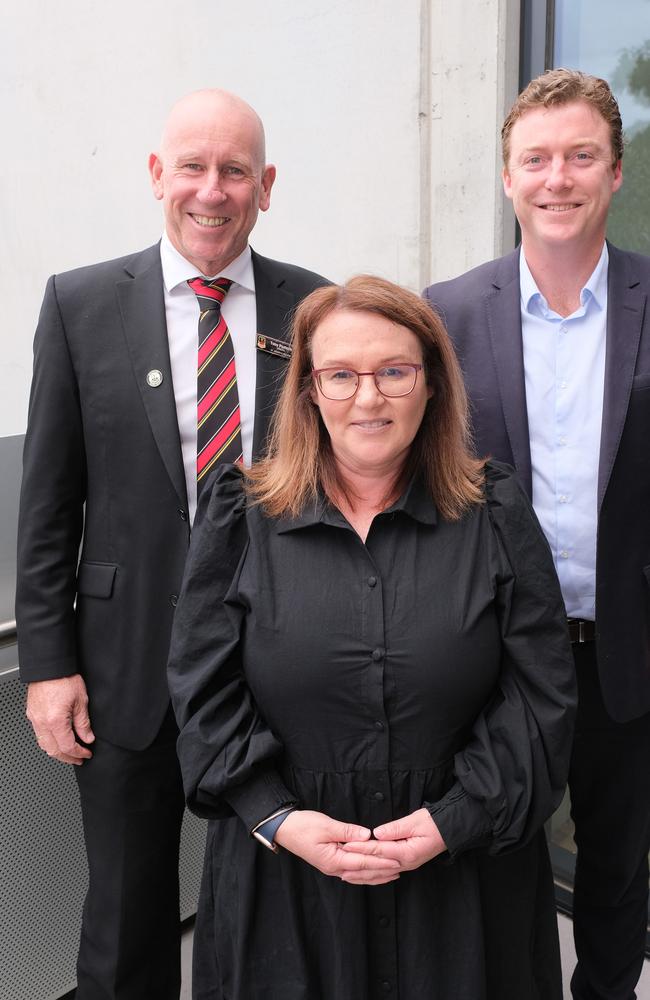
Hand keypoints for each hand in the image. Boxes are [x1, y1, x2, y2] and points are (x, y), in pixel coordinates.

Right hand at [26, 674, 94, 764]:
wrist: (50, 666)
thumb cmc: (64, 678)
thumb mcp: (81, 701)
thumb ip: (84, 723)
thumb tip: (88, 737)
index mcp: (55, 721)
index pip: (67, 746)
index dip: (79, 753)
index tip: (86, 754)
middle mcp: (42, 722)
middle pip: (53, 750)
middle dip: (67, 758)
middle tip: (79, 759)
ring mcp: (35, 718)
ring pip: (44, 745)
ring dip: (57, 752)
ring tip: (69, 753)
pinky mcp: (32, 713)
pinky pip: (39, 734)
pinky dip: (49, 742)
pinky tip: (57, 740)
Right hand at [274, 810, 400, 884]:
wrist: (285, 830)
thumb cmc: (303, 826)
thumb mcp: (326, 826)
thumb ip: (347, 831)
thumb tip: (366, 835)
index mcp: (334, 860)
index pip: (363, 862)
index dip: (381, 861)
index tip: (396, 860)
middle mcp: (334, 868)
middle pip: (363, 873)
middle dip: (382, 871)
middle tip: (400, 868)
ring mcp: (332, 867)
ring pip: (358, 875)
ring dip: (375, 874)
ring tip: (391, 873)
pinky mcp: (330, 862)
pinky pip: (352, 871)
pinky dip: (364, 872)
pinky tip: (371, 872)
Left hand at [341, 808, 446, 871]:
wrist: (450, 830)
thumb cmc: (434, 823)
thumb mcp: (415, 821)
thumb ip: (395, 828)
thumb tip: (377, 833)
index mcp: (407, 852)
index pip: (378, 850)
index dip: (361, 847)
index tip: (346, 845)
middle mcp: (406, 863)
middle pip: (377, 866)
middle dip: (358, 867)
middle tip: (339, 867)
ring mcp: (407, 865)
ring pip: (381, 873)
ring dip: (364, 875)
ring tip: (347, 876)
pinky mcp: (407, 863)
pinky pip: (387, 872)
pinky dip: (375, 875)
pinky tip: (366, 875)